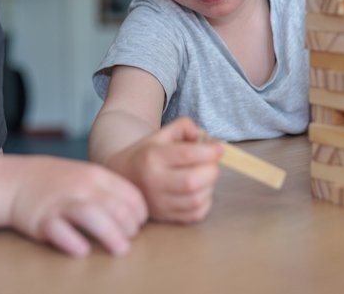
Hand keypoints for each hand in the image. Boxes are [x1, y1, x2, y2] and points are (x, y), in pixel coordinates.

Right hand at [8, 156, 147, 256]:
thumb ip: (109, 190)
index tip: (138, 227)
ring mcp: (61, 202)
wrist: (15, 180)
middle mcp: (81, 186)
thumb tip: (137, 215)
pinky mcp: (42, 219)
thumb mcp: (86, 175)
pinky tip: (84, 251)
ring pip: (92, 215)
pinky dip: (73, 241)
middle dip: (129, 227)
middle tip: (129, 241)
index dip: (139, 214)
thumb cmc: (57, 182)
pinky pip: (60, 230)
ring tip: (121, 250)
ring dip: (110, 234)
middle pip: (115, 206)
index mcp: (96, 175)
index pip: (129, 194)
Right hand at [107, 117, 223, 223]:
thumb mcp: (161, 133)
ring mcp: (159, 203)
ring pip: (196, 199)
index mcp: (153, 158)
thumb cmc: (147, 153)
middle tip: (211, 163)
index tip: (219, 148)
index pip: (187, 155)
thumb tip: (206, 140)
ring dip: (209, 186)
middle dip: (211, 170)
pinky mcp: (166, 217)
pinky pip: (196, 214)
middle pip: (193, 181)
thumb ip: (185, 127)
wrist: (124, 177)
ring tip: (204, 175)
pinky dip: (205, 201)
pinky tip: (199, 190)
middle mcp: (154, 182)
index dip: (209, 151)